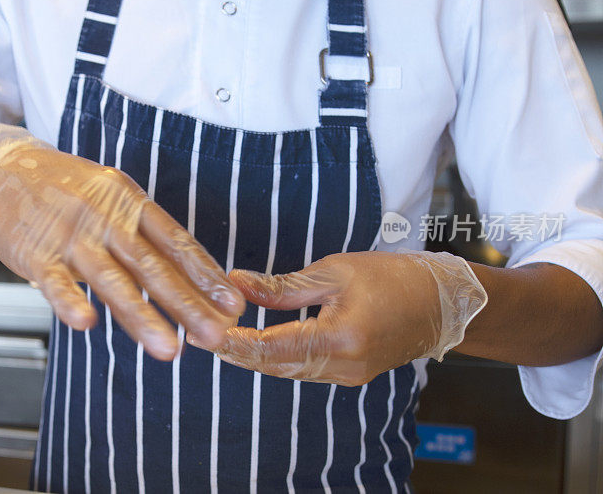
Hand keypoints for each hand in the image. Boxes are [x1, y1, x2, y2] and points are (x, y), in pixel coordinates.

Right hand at [0, 120, 244, 359]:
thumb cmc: (64, 190)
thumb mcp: (112, 195)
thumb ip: (144, 233)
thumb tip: (187, 273)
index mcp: (129, 203)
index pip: (177, 242)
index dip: (206, 275)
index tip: (232, 304)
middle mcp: (106, 218)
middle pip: (153, 266)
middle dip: (187, 304)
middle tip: (215, 335)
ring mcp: (71, 236)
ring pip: (112, 280)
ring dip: (142, 316)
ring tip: (169, 349)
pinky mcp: (35, 253)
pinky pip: (55, 282)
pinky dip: (70, 302)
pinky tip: (88, 323)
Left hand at [189, 251, 486, 385]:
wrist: (443, 302)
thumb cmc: (394, 277)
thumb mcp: (334, 272)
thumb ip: (282, 286)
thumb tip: (236, 283)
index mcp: (340, 338)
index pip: (272, 348)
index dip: (235, 342)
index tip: (205, 333)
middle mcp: (344, 366)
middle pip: (276, 366)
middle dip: (238, 353)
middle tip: (202, 337)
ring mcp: (349, 376)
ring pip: (288, 372)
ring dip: (255, 358)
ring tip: (221, 340)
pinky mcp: (352, 375)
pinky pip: (305, 370)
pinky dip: (278, 359)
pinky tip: (258, 345)